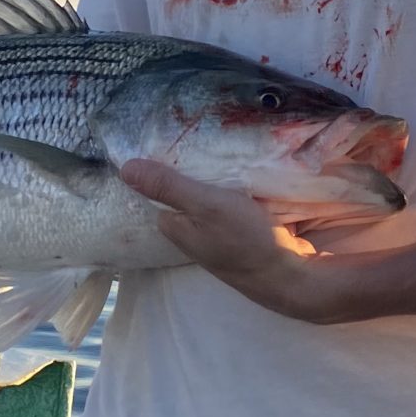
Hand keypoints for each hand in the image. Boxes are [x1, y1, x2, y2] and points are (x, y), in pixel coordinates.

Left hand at [120, 158, 372, 323]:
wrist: (291, 275)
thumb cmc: (245, 239)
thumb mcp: (205, 205)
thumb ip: (168, 186)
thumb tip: (124, 168)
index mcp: (174, 228)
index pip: (158, 192)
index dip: (164, 168)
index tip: (173, 142)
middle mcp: (192, 236)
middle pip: (184, 196)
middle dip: (191, 173)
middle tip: (201, 141)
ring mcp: (217, 238)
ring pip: (208, 201)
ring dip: (216, 181)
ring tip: (223, 153)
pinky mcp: (241, 237)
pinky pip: (230, 207)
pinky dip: (235, 192)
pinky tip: (244, 178)